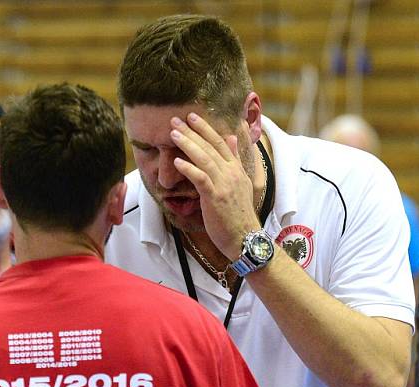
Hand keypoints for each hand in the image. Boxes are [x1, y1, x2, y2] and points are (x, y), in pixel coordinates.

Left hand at [170, 113, 260, 259]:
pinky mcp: (215, 197)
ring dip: (188, 144)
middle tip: (176, 119)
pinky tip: (177, 160)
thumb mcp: (241, 183)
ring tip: (173, 134)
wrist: (245, 237)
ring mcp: (224, 184)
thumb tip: (232, 139)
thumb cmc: (239, 214)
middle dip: (192, 131)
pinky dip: (189, 168)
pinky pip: (201, 178)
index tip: (192, 117)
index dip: (206, 129)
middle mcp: (232, 173)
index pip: (221, 142)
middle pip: (210, 147)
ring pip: (204, 159)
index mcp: (237, 169)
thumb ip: (235, 160)